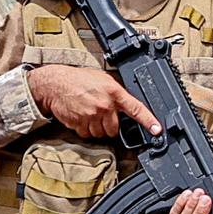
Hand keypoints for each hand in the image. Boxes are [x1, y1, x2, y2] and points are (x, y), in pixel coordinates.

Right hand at [28, 62, 155, 139]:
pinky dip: (85, 129)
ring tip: (89, 113)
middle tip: (101, 115)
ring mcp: (92, 115)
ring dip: (96, 128)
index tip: (157, 130)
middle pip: (115, 129)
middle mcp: (105, 105)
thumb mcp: (102, 78)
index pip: (136, 108)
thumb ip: (116, 91)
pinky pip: (87, 134)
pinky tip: (81, 117)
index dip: (149, 121)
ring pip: (101, 134)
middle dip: (109, 125)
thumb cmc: (78, 79)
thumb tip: (126, 102)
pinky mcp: (80, 123)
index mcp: (113, 92)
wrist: (55, 83)